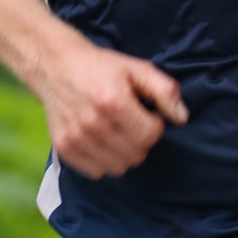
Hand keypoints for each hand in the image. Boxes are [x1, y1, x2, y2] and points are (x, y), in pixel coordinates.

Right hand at [39, 28, 187, 175]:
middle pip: (136, 155)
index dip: (155, 126)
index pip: (150, 136)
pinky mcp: (64, 148)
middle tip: (132, 124)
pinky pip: (96, 172)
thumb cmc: (100, 66)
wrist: (55, 65)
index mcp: (113, 102)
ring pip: (118, 168)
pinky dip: (103, 161)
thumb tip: (182, 117)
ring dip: (124, 153)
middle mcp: (93, 124)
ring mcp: (76, 138)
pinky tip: (102, 141)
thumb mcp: (136, 68)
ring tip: (117, 133)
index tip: (147, 115)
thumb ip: (164, 90)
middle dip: (141, 141)